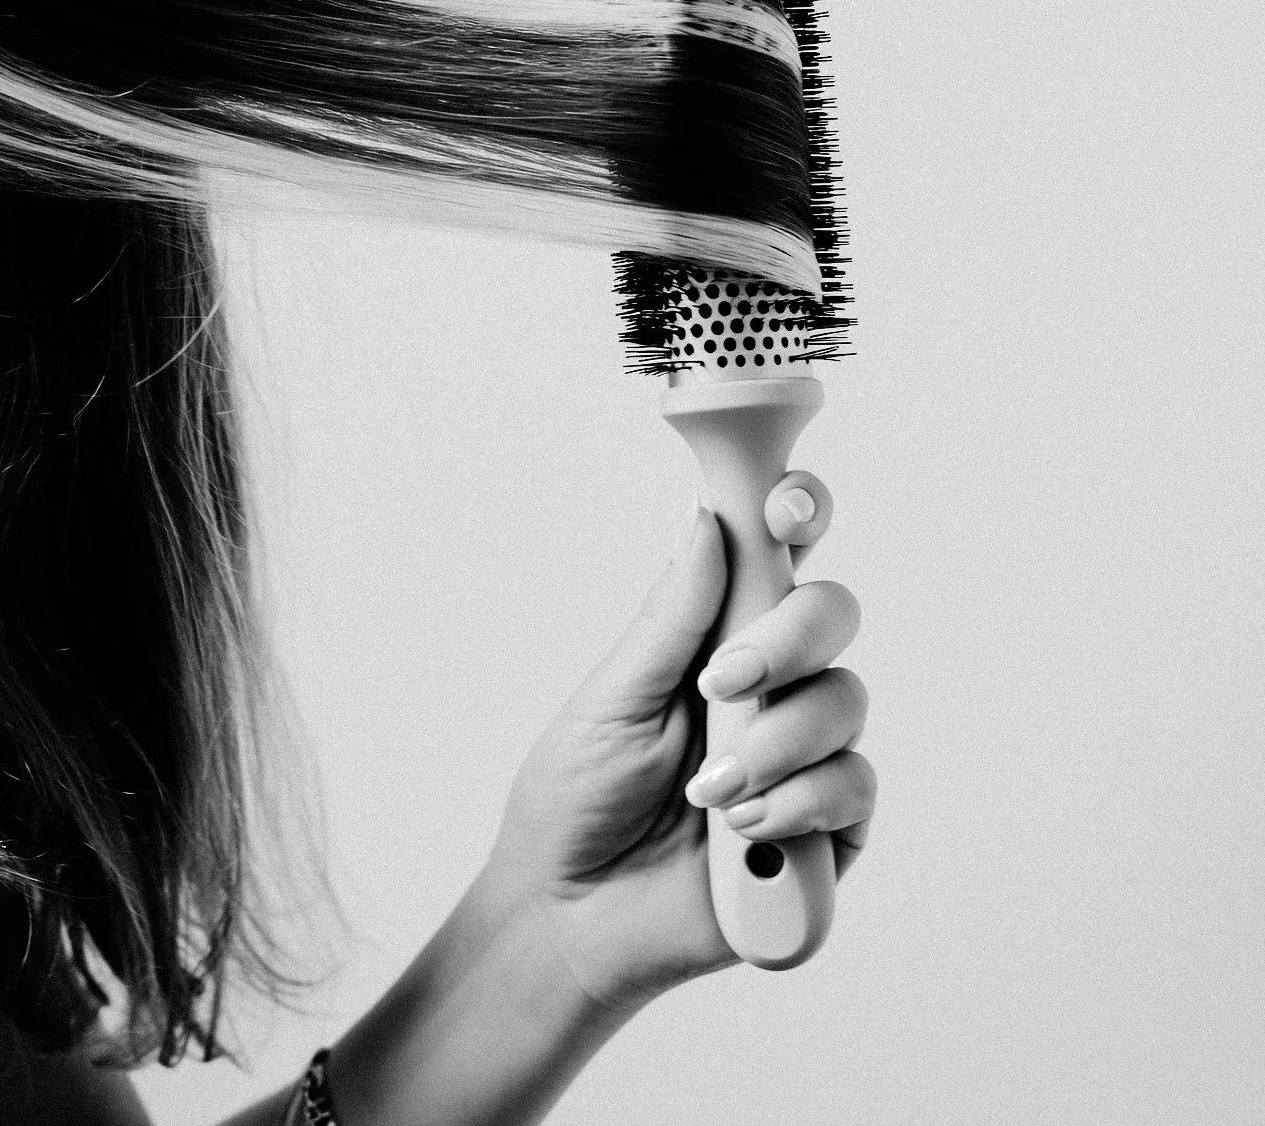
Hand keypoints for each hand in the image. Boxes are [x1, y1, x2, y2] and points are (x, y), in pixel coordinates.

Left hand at [482, 475, 874, 1015]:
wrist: (570, 919)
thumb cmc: (576, 800)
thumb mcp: (612, 699)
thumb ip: (673, 617)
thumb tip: (708, 519)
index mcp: (719, 635)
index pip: (779, 553)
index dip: (798, 513)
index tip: (785, 506)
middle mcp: (773, 683)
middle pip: (832, 614)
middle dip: (788, 639)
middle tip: (723, 681)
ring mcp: (805, 754)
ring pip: (845, 701)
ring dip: (776, 742)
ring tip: (709, 790)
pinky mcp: (826, 827)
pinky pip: (854, 787)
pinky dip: (798, 802)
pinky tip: (743, 828)